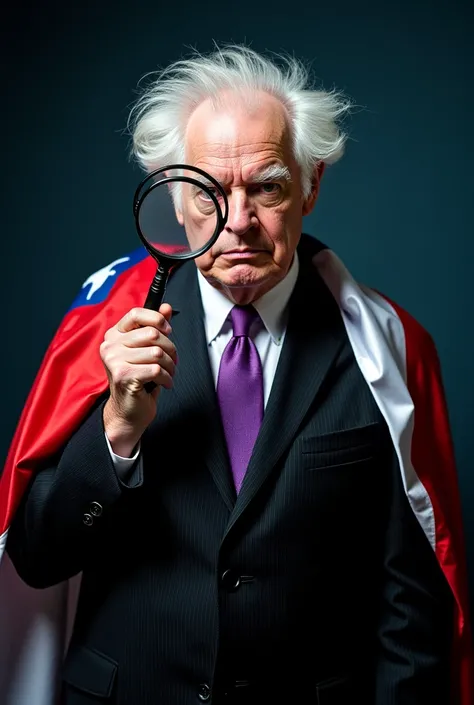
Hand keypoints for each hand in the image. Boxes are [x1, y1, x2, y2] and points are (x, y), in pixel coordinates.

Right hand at [100, 304, 176, 455]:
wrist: (129, 412)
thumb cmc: (139, 380)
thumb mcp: (147, 351)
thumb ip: (155, 328)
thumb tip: (166, 307)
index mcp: (114, 335)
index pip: (136, 314)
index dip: (157, 319)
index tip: (168, 331)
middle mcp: (110, 345)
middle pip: (152, 334)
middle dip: (170, 349)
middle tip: (172, 361)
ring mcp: (114, 360)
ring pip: (157, 353)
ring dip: (170, 366)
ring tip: (168, 373)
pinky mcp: (122, 376)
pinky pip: (156, 369)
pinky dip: (167, 378)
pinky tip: (164, 383)